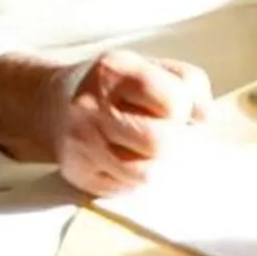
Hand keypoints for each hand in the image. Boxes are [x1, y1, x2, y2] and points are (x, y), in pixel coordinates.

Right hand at [0, 47, 211, 193]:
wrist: (52, 103)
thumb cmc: (114, 86)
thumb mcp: (150, 66)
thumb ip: (189, 82)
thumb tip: (204, 117)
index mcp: (115, 72)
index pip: (172, 102)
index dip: (183, 108)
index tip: (175, 107)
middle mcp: (92, 108)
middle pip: (160, 143)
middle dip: (172, 140)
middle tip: (164, 132)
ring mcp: (81, 144)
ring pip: (144, 174)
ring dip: (155, 163)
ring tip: (146, 147)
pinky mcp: (77, 174)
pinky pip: (125, 189)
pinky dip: (134, 177)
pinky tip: (125, 157)